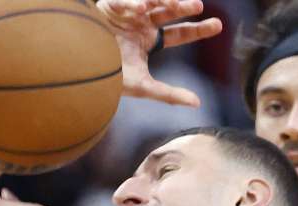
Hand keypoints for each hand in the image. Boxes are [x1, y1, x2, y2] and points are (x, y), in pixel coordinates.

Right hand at [96, 0, 222, 105]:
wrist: (79, 71)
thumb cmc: (108, 79)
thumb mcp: (143, 87)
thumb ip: (169, 94)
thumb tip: (197, 103)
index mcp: (147, 40)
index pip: (179, 33)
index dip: (198, 29)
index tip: (218, 25)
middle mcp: (139, 24)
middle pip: (168, 12)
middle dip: (184, 7)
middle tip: (199, 7)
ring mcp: (125, 13)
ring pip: (151, 0)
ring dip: (166, 0)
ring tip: (181, 4)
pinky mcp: (107, 7)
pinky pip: (122, 0)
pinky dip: (132, 2)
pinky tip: (142, 7)